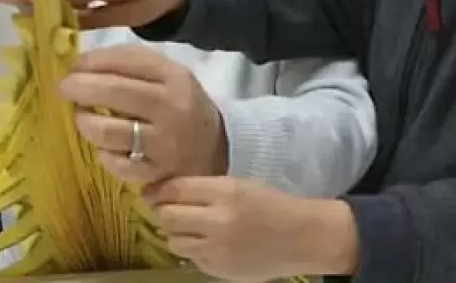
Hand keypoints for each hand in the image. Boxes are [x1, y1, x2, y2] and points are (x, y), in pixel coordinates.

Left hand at [59, 44, 227, 184]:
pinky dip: (102, 154)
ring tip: (83, 117)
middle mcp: (171, 109)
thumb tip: (80, 64)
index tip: (73, 66)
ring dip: (85, 121)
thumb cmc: (178, 104)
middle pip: (115, 93)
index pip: (127, 61)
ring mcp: (163, 145)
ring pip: (108, 132)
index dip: (92, 62)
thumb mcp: (166, 74)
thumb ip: (128, 61)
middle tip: (65, 88)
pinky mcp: (155, 174)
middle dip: (80, 87)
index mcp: (174, 78)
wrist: (216, 148)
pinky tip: (104, 146)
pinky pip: (115, 164)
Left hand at [143, 177, 357, 280]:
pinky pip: (191, 259)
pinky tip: (209, 244)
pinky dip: (194, 250)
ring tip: (190, 229)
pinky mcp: (219, 270)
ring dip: (176, 233)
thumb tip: (162, 192)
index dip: (158, 191)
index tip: (153, 192)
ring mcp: (217, 249)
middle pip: (167, 216)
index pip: (175, 189)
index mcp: (225, 191)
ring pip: (173, 241)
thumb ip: (203, 188)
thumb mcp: (238, 185)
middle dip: (163, 212)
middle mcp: (218, 220)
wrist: (302, 237)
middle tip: (169, 210)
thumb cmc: (271, 204)